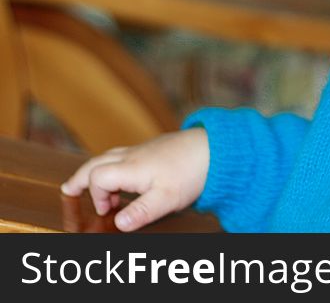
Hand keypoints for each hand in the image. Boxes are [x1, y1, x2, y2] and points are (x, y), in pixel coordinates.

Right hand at [60, 128, 208, 231]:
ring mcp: (144, 150)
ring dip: (97, 170)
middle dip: (81, 177)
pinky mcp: (155, 148)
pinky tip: (123, 175)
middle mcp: (133, 155)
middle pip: (96, 162)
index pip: (97, 178)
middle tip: (68, 189)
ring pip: (110, 156)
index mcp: (132, 167)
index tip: (107, 210)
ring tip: (89, 184)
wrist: (218, 148)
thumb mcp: (167, 198)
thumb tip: (118, 223)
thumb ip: (141, 212)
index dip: (95, 196)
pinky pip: (125, 154)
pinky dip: (114, 165)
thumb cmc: (193, 171)